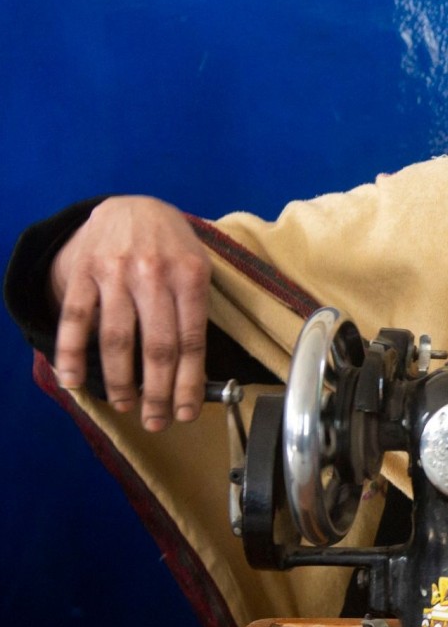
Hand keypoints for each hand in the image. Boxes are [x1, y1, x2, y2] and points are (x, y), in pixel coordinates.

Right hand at [50, 196, 211, 430]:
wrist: (134, 206)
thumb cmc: (173, 248)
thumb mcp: (198, 270)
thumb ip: (196, 314)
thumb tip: (195, 373)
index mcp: (190, 276)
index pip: (191, 342)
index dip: (189, 384)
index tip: (187, 413)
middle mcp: (153, 274)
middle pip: (156, 347)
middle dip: (157, 392)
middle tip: (156, 420)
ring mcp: (115, 272)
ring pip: (115, 339)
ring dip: (119, 381)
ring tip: (125, 405)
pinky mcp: (83, 270)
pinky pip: (74, 318)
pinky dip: (70, 353)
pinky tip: (73, 381)